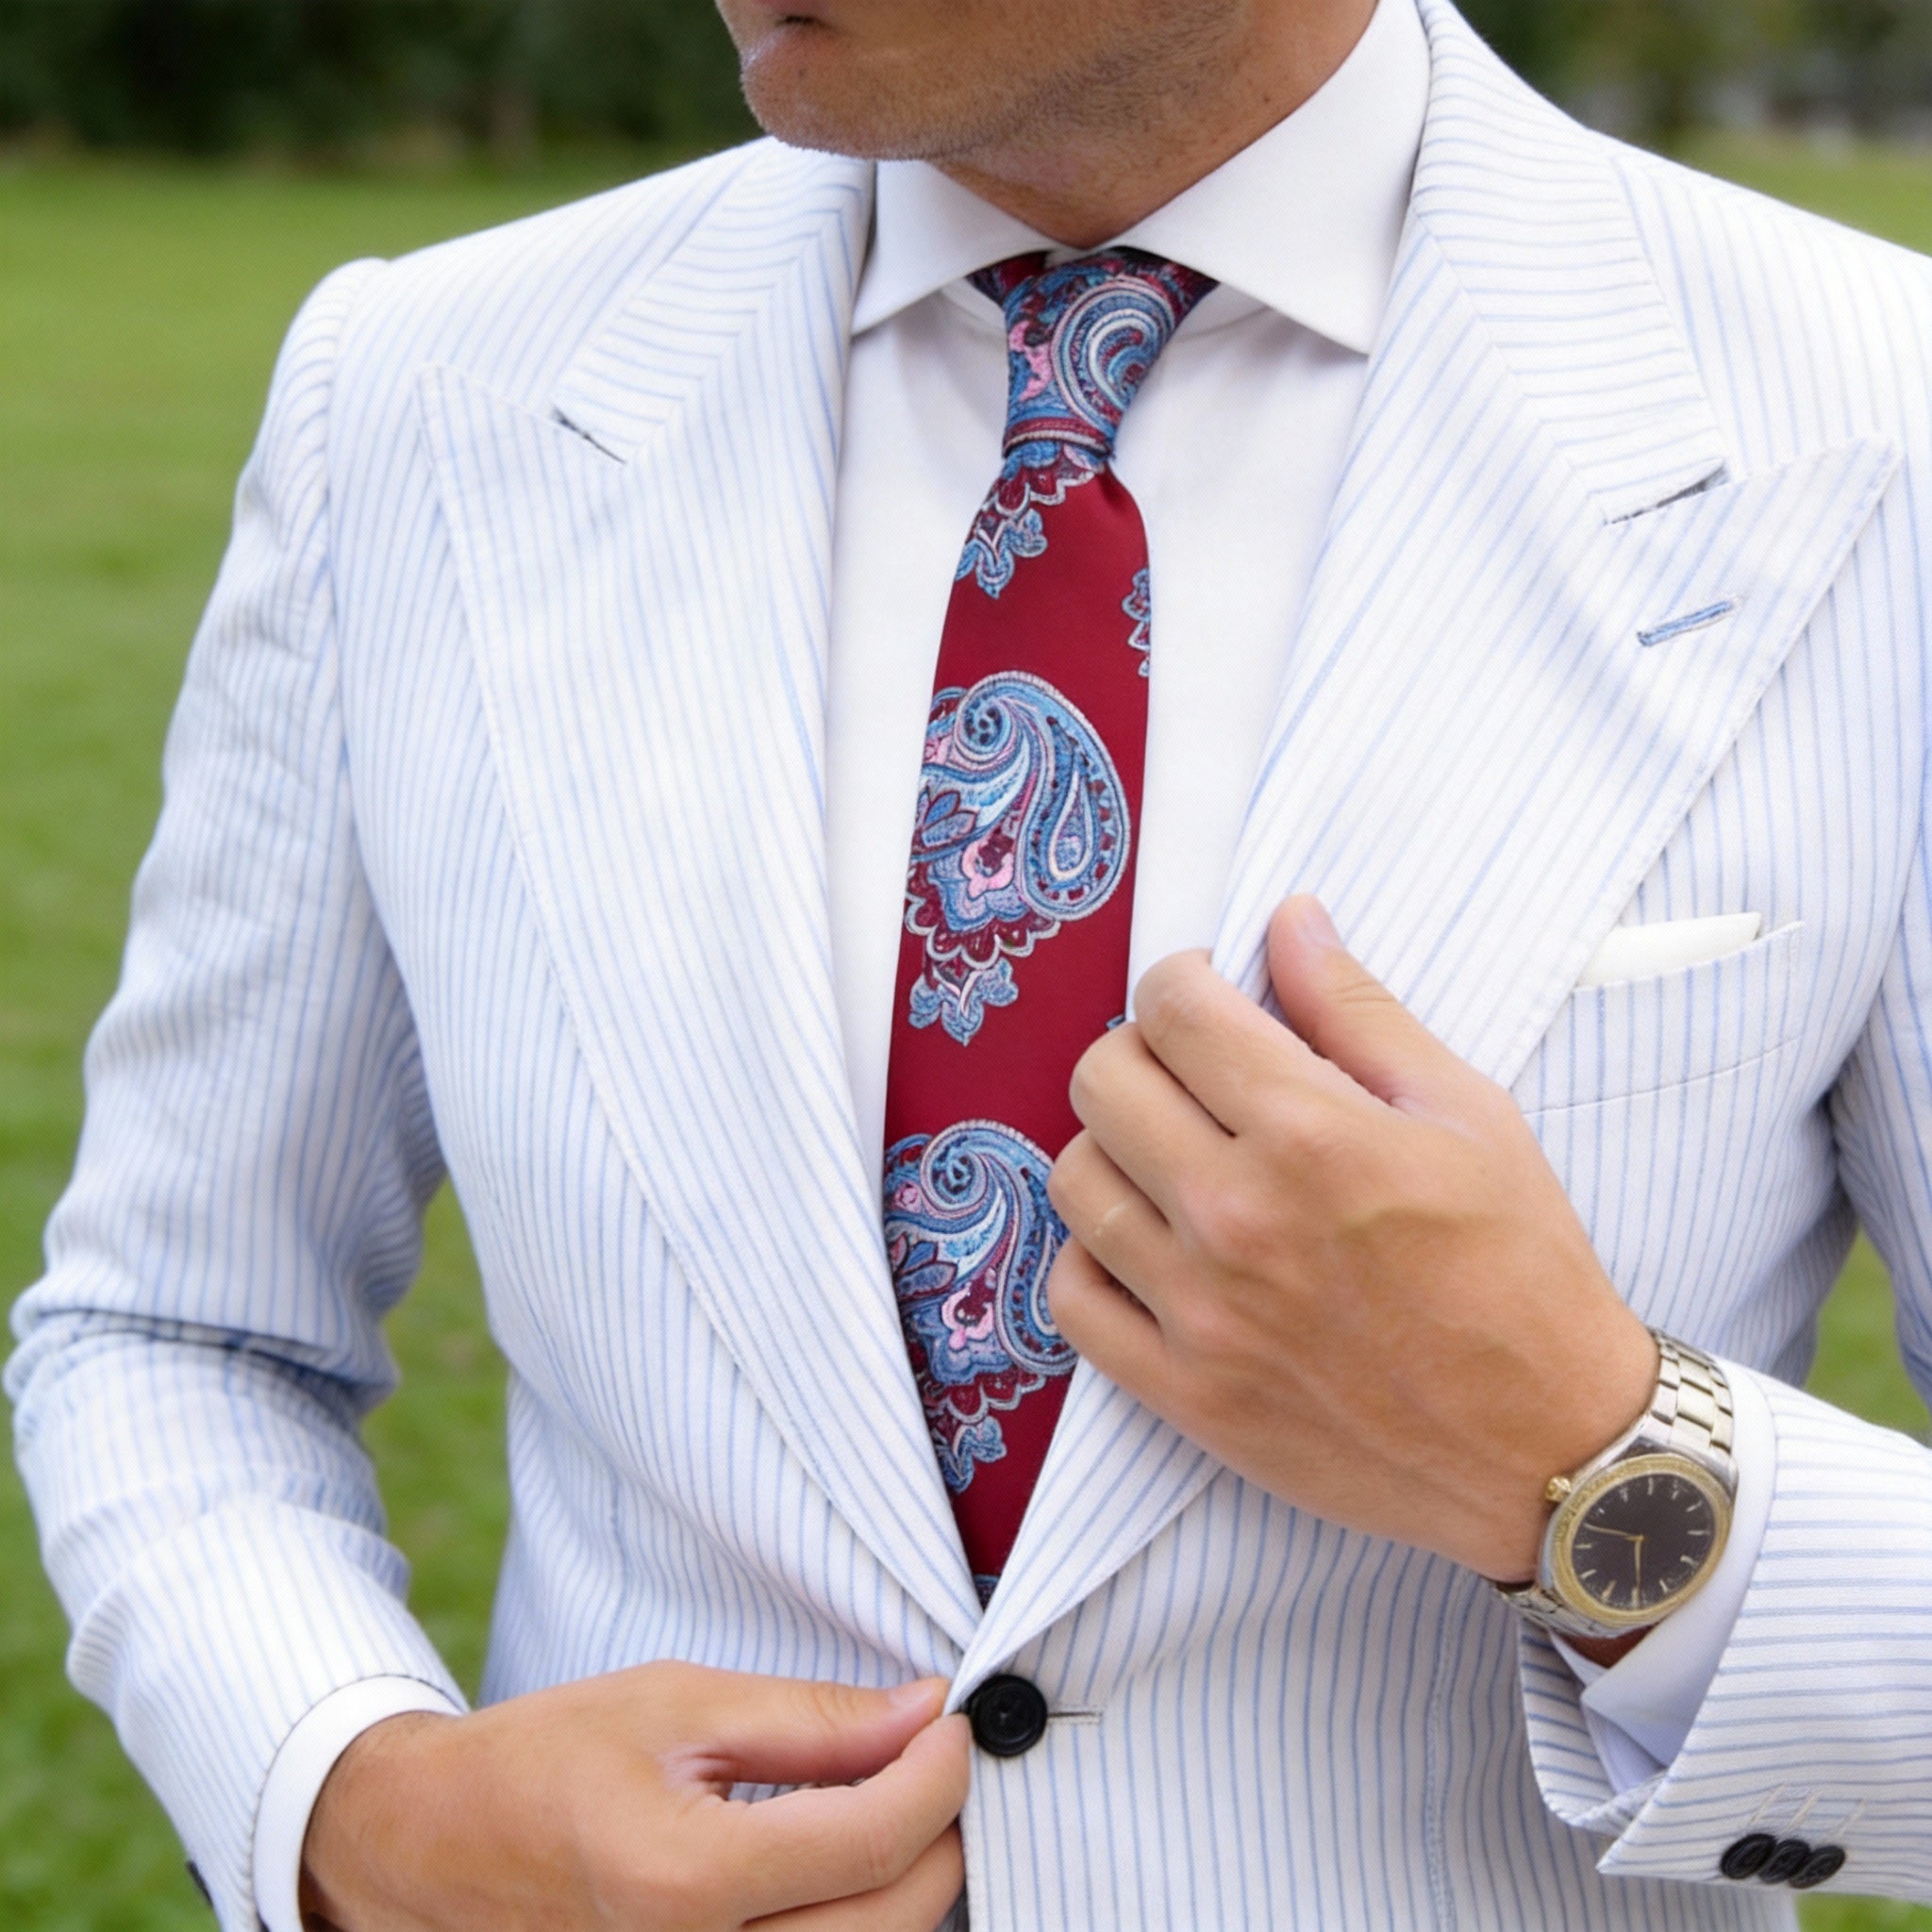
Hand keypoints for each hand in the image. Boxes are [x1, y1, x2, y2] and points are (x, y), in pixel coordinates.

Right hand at [300, 1664, 969, 1930]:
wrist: (433, 1849)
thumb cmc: (546, 1762)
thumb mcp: (679, 1706)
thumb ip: (813, 1721)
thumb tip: (924, 1712)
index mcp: (685, 1881)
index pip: (875, 1839)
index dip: (939, 1772)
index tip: (955, 1720)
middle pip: (894, 1922)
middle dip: (941, 1834)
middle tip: (935, 1761)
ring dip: (907, 1891)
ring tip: (894, 1810)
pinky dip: (853, 1927)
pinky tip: (847, 1876)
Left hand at [1046, 894, 1657, 1585]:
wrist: (1549, 1446)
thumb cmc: (1521, 1270)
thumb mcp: (1467, 1114)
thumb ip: (1360, 1009)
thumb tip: (1290, 919)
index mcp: (1310, 1133)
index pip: (1173, 1008)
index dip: (1183, 981)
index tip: (1207, 995)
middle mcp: (1236, 1216)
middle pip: (1101, 1082)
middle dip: (1139, 1053)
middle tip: (1191, 1075)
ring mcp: (1200, 1312)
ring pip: (1074, 1181)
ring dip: (1114, 1151)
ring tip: (1174, 1160)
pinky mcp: (1184, 1393)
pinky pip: (1071, 1300)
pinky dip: (1093, 1260)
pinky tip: (1149, 1246)